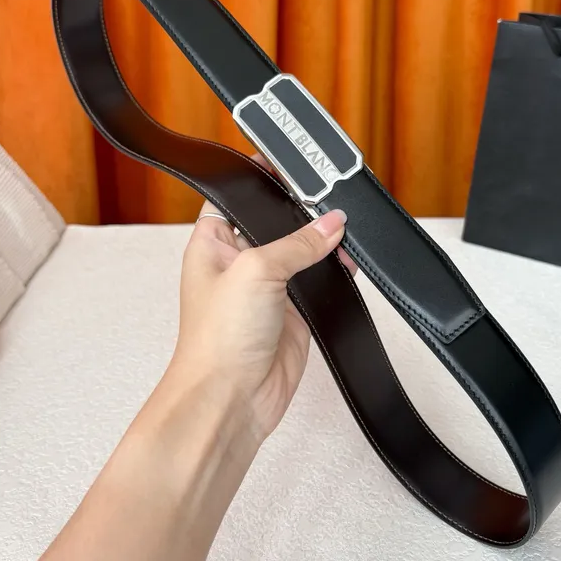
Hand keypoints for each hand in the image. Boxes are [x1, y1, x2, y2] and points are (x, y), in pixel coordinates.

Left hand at [170, 158, 355, 443]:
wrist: (231, 399)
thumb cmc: (217, 339)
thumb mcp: (256, 271)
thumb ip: (297, 242)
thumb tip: (331, 222)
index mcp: (213, 242)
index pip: (235, 195)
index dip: (259, 179)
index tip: (287, 162)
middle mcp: (239, 262)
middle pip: (275, 221)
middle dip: (301, 211)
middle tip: (327, 198)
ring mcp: (267, 287)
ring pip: (301, 251)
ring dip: (322, 243)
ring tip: (342, 231)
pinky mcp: (292, 311)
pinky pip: (318, 282)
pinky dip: (335, 271)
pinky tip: (346, 263)